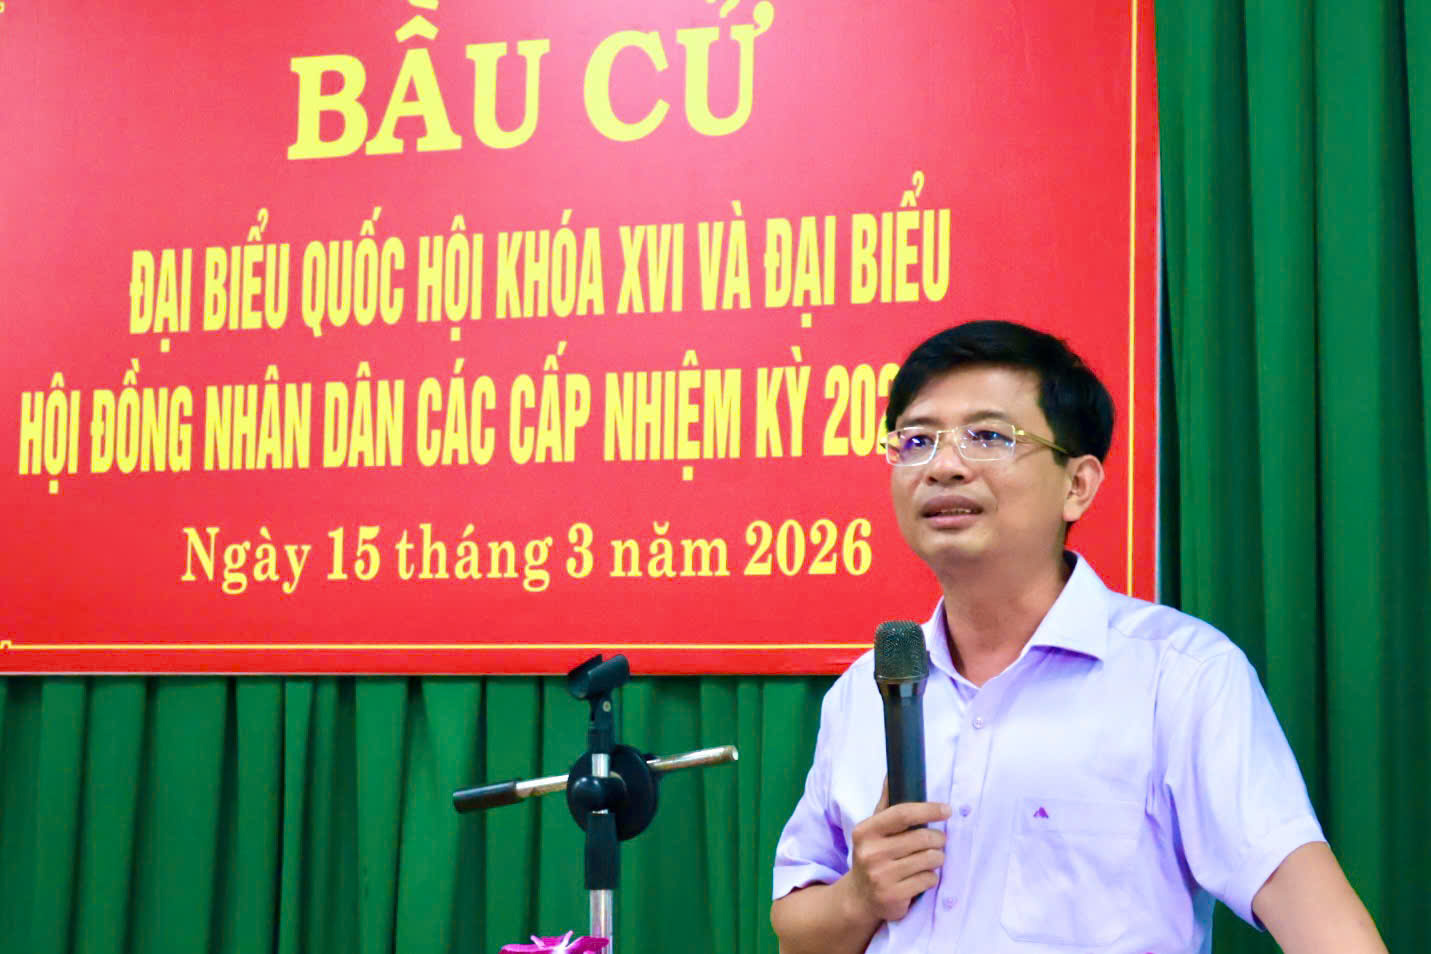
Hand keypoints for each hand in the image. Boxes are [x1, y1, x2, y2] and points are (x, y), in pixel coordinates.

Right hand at [844, 783, 950, 923]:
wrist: (860, 897)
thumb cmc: (873, 855)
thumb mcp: (873, 830)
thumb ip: (886, 803)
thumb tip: (891, 772)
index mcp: (865, 831)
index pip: (902, 814)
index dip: (928, 810)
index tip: (946, 810)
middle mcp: (870, 853)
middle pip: (921, 838)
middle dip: (938, 838)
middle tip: (939, 840)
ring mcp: (881, 876)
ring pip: (929, 859)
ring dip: (938, 858)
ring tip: (933, 858)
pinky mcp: (893, 896)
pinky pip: (928, 880)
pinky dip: (932, 877)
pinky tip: (923, 876)